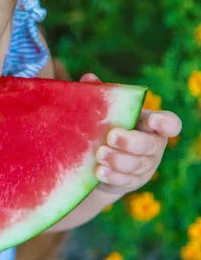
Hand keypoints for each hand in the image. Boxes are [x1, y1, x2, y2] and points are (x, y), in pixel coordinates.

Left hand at [81, 74, 182, 194]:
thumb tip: (89, 78)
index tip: (153, 121)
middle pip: (150, 145)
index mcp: (149, 124)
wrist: (96, 161)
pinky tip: (98, 171)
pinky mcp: (132, 182)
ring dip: (118, 160)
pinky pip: (125, 181)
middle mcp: (152, 145)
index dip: (166, 124)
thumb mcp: (103, 113)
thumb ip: (99, 95)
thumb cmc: (103, 128)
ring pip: (137, 165)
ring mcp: (145, 166)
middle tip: (111, 136)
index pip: (169, 123)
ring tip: (99, 154)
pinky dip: (112, 176)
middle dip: (131, 142)